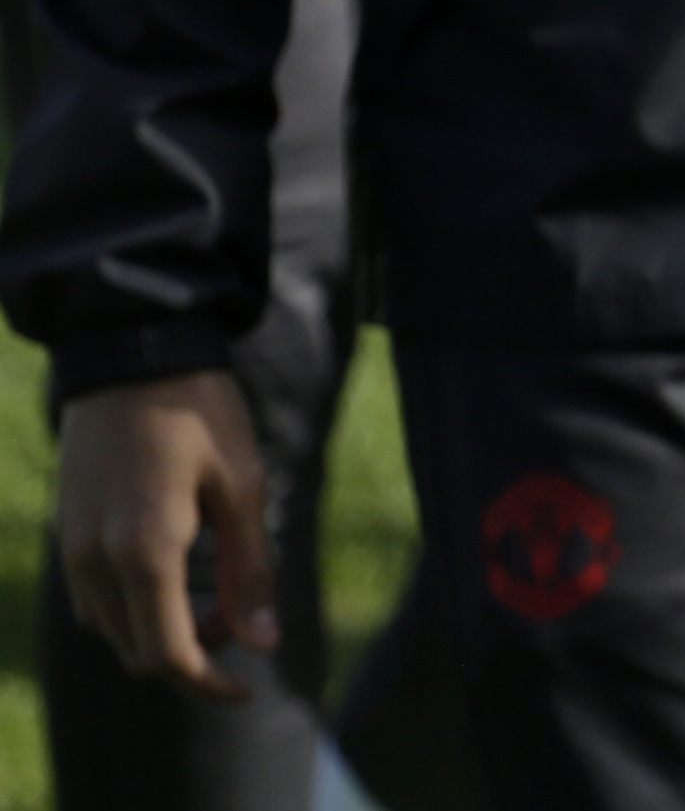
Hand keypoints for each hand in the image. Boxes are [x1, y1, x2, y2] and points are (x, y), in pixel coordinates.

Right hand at [55, 371, 273, 700]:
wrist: (133, 354)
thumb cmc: (201, 414)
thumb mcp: (243, 487)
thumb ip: (249, 569)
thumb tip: (263, 641)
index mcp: (144, 551)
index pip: (168, 654)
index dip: (209, 683)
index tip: (247, 687)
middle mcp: (95, 561)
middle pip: (138, 651)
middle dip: (193, 653)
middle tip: (242, 617)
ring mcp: (71, 548)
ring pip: (112, 629)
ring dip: (160, 631)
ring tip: (213, 592)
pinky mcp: (65, 532)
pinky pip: (94, 598)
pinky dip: (134, 606)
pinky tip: (175, 570)